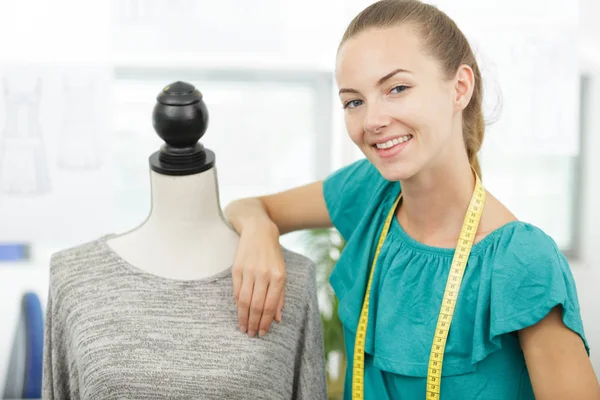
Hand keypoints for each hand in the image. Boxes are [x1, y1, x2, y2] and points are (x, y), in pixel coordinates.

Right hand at [232, 220, 285, 336]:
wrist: (259, 231)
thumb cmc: (273, 255)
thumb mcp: (282, 273)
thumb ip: (280, 296)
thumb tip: (277, 318)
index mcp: (278, 276)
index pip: (270, 305)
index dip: (265, 322)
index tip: (262, 333)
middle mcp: (264, 274)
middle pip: (256, 305)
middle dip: (253, 323)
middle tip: (251, 334)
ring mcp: (249, 271)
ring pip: (244, 301)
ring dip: (244, 317)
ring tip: (244, 328)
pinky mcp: (237, 269)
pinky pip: (236, 291)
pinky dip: (237, 305)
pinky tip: (239, 313)